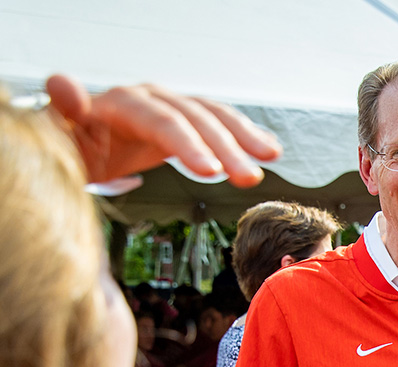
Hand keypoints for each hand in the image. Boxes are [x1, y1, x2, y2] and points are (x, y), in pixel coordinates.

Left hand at [45, 74, 280, 185]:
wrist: (72, 152)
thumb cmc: (63, 149)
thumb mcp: (55, 136)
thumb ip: (61, 113)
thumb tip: (64, 84)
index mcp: (119, 104)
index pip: (161, 120)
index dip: (188, 144)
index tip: (212, 173)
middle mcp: (149, 99)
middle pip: (194, 118)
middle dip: (226, 148)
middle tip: (250, 179)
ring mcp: (167, 110)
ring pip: (212, 117)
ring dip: (243, 139)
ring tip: (270, 159)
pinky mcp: (181, 125)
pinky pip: (216, 125)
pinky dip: (242, 137)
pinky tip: (267, 149)